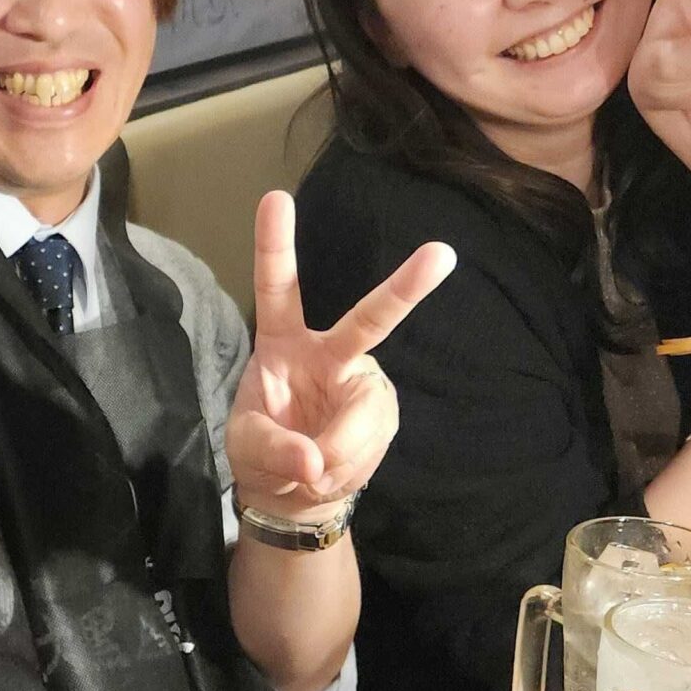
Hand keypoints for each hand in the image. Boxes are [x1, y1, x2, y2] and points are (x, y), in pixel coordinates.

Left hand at [226, 192, 453, 521]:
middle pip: (369, 319)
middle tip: (442, 254)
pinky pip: (367, 443)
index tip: (275, 197)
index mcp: (283, 342)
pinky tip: (329, 471)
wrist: (297, 492)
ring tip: (307, 471)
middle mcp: (329, 352)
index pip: (278, 287)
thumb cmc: (266, 451)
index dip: (274, 244)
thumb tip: (312, 462)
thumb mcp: (248, 448)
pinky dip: (343, 465)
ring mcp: (362, 382)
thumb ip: (274, 449)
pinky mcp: (382, 414)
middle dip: (405, 289)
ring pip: (360, 416)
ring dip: (331, 453)